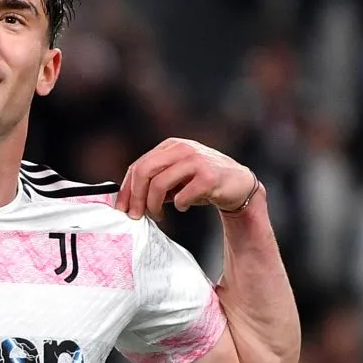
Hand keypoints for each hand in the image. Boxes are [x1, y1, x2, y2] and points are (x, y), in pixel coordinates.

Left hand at [116, 138, 255, 220]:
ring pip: (159, 183)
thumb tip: (128, 202)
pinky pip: (182, 195)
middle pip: (144, 171)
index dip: (126, 189)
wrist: (239, 185)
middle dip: (135, 197)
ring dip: (153, 205)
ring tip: (158, 216)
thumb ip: (155, 183)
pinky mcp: (209, 176)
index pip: (138, 166)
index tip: (122, 208)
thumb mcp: (176, 178)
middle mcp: (182, 148)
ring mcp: (196, 160)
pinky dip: (178, 205)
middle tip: (136, 215)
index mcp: (170, 146)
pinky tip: (183, 207)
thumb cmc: (203, 183)